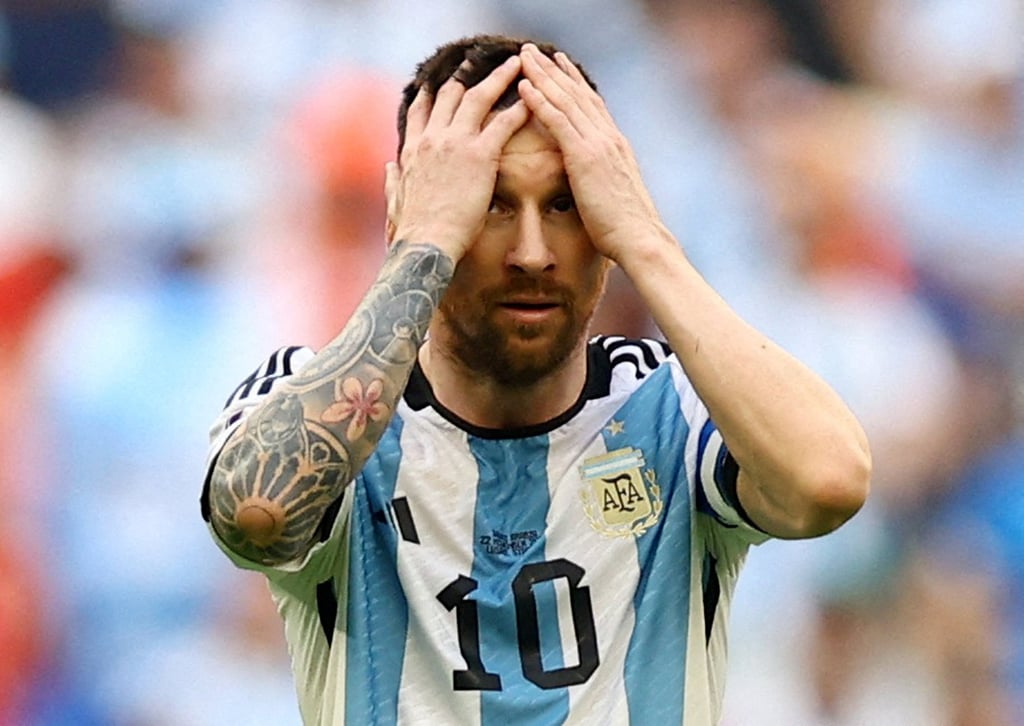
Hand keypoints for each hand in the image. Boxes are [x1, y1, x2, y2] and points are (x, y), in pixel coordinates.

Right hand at [387, 55, 529, 260]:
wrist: (426, 244)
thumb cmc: (412, 232)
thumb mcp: (395, 201)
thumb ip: (393, 180)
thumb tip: (388, 165)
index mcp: (413, 150)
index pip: (422, 108)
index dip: (435, 91)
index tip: (445, 79)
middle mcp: (432, 138)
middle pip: (451, 93)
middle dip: (469, 75)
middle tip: (485, 62)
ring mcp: (456, 144)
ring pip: (478, 97)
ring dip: (499, 78)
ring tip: (517, 65)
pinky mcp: (479, 156)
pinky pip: (503, 123)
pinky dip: (519, 108)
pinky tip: (533, 99)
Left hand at [517, 44, 662, 263]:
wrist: (639, 239)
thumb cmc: (626, 230)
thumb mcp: (614, 196)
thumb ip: (603, 180)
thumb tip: (594, 184)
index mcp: (616, 146)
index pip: (592, 105)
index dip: (574, 82)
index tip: (559, 65)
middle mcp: (609, 138)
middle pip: (578, 94)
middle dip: (554, 70)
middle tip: (535, 50)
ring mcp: (599, 145)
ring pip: (566, 100)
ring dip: (543, 76)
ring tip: (524, 57)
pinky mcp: (585, 157)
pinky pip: (558, 122)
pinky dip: (540, 101)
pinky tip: (524, 87)